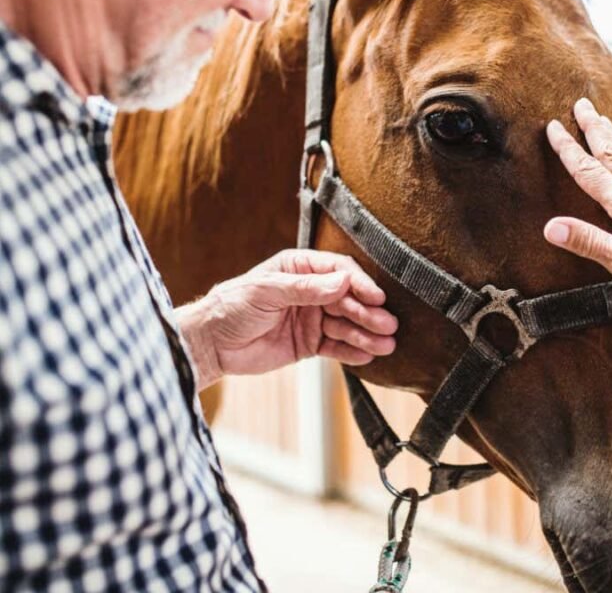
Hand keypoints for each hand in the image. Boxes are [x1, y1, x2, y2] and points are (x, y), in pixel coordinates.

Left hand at [178, 249, 397, 389]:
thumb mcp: (266, 290)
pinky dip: (352, 351)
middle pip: (348, 299)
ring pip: (346, 325)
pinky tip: (369, 355)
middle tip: (388, 324)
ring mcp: (312, 318)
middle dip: (368, 312)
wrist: (211, 344)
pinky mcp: (309, 343)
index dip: (359, 283)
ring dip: (366, 334)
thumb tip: (343, 280)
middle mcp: (311, 291)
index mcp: (300, 268)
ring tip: (387, 344)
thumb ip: (305, 288)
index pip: (338, 271)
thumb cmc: (233, 305)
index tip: (376, 297)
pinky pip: (336, 347)